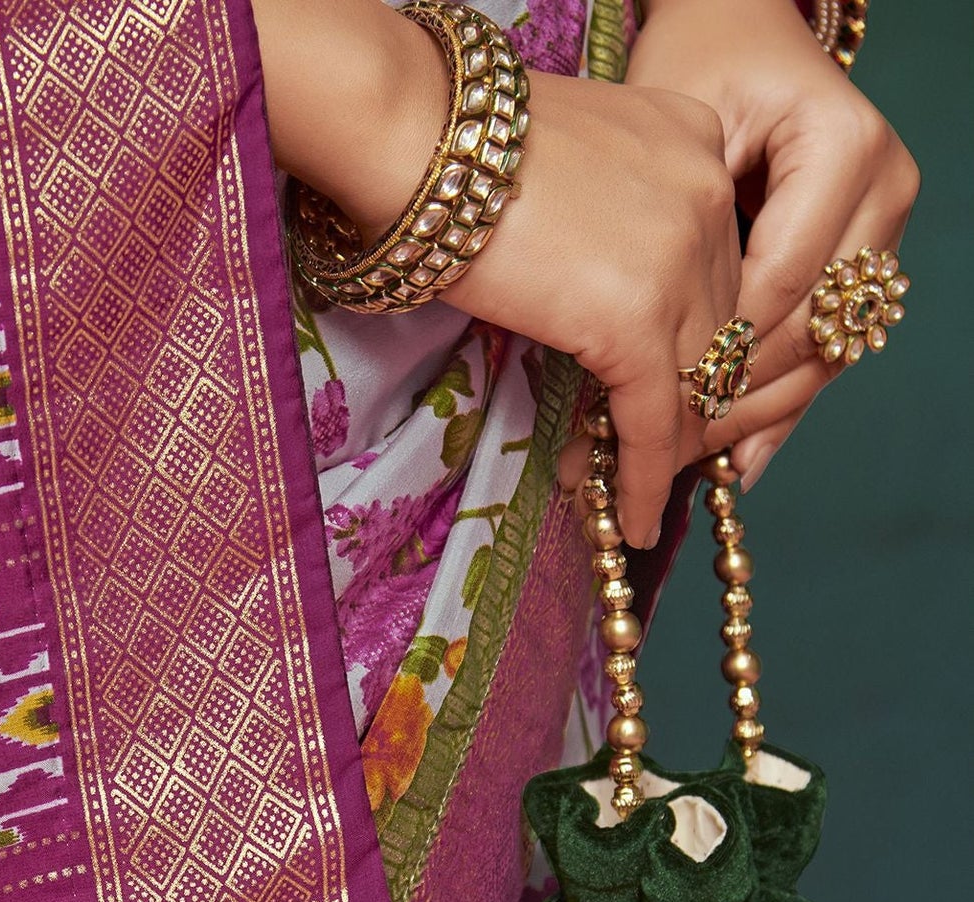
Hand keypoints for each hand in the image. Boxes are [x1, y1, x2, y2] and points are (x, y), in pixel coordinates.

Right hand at [442, 71, 741, 546]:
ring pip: (697, 383)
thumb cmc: (460, 149)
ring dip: (667, 450)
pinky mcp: (634, 322)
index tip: (674, 391)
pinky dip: (644, 479)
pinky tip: (634, 520)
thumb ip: (610, 219)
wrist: (421, 140)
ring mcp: (678, 260)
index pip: (719, 265)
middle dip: (690, 404)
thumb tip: (595, 295)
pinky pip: (653, 420)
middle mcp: (707, 195)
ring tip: (636, 498)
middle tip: (656, 459)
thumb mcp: (570, 166)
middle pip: (721, 330)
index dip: (697, 340)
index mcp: (697, 141)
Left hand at [628, 0, 919, 486]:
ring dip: (754, 417)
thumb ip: (680, 234)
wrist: (738, 27)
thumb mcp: (680, 130)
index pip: (781, 285)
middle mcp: (883, 191)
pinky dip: (776, 407)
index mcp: (844, 149)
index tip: (652, 412)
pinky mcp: (866, 262)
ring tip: (690, 467)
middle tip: (662, 459)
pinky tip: (737, 462)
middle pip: (811, 331)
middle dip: (733, 401)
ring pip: (824, 354)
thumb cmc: (698, 63)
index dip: (719, 356)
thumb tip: (653, 351)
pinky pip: (824, 351)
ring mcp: (884, 229)